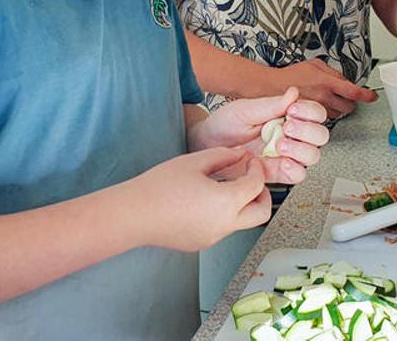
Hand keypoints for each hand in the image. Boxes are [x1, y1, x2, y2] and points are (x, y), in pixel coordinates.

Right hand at [124, 147, 270, 251]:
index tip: (250, 162)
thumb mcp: (195, 162)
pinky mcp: (202, 243)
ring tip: (226, 187)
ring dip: (243, 205)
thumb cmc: (159, 188)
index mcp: (226, 202)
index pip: (256, 185)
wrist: (133, 214)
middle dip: (263, 194)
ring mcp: (214, 237)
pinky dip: (226, 214)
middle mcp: (224, 224)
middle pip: (262, 213)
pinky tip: (208, 200)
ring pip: (243, 222)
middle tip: (252, 180)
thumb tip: (240, 154)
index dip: (257, 170)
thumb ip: (224, 156)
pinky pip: (224, 228)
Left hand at [188, 87, 330, 183]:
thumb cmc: (224, 124)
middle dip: (307, 130)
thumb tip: (293, 92)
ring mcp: (286, 155)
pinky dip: (295, 170)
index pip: (315, 113)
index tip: (293, 109)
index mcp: (287, 115)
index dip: (310, 111)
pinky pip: (298, 175)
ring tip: (280, 145)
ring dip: (301, 149)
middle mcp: (291, 135)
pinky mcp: (277, 172)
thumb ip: (271, 105)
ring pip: (313, 155)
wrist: (206, 145)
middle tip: (287, 127)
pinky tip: (282, 163)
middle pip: (320, 135)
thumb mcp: (245, 109)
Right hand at [271, 59, 375, 119]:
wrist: (272, 89)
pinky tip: (318, 105)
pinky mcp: (311, 118)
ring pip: (338, 114)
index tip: (373, 96)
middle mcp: (324, 98)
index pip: (354, 91)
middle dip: (350, 102)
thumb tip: (345, 80)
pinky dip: (326, 112)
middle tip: (346, 96)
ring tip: (326, 99)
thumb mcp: (315, 65)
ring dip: (337, 107)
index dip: (367, 95)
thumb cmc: (291, 76)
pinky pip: (326, 117)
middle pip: (350, 107)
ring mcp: (318, 110)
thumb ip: (333, 73)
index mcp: (327, 83)